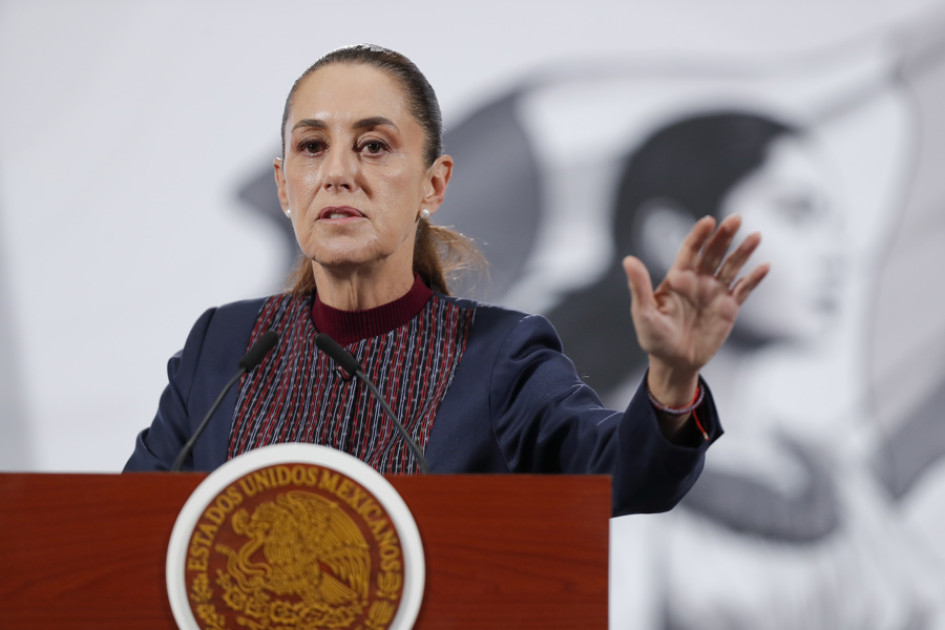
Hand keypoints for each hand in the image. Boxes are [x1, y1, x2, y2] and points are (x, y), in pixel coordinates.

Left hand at [623, 214, 768, 408]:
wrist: (674, 362)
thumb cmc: (654, 337)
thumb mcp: (643, 313)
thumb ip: (639, 286)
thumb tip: (628, 260)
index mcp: (678, 277)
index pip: (691, 250)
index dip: (699, 235)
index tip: (708, 221)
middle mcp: (698, 280)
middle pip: (714, 253)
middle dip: (724, 236)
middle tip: (735, 219)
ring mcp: (715, 293)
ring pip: (732, 267)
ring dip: (743, 252)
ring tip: (755, 236)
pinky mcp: (729, 308)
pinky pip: (743, 290)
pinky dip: (754, 279)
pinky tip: (765, 266)